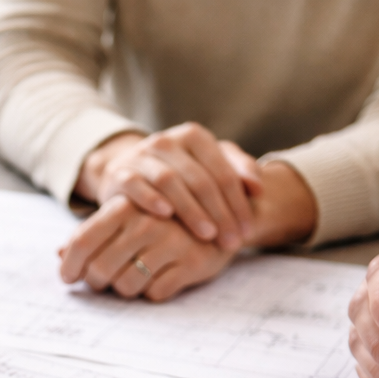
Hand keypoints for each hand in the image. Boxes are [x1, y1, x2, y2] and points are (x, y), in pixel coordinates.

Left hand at [59, 195, 236, 300]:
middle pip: (100, 269)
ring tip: (135, 276)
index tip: (67, 278)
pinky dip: (152, 292)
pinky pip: (155, 294)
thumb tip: (58, 254)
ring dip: (125, 289)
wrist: (220, 215)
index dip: (69, 265)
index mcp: (125, 207)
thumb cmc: (161, 221)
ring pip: (127, 287)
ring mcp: (171, 244)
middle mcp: (147, 223)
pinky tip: (161, 277)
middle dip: (97, 281)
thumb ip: (92, 232)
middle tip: (103, 281)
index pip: (83, 241)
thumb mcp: (126, 218)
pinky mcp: (192, 265)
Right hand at [76, 124, 260, 251]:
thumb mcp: (210, 168)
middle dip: (219, 212)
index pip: (222, 171)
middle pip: (199, 178)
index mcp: (194, 136)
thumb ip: (238, 172)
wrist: (128, 174)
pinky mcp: (119, 173)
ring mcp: (141, 155)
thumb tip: (259, 189)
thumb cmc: (179, 176)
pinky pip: (135, 185)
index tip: (247, 232)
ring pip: (169, 181)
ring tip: (207, 235)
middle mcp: (167, 141)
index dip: (238, 203)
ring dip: (190, 210)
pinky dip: (150, 198)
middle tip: (231, 241)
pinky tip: (166, 215)